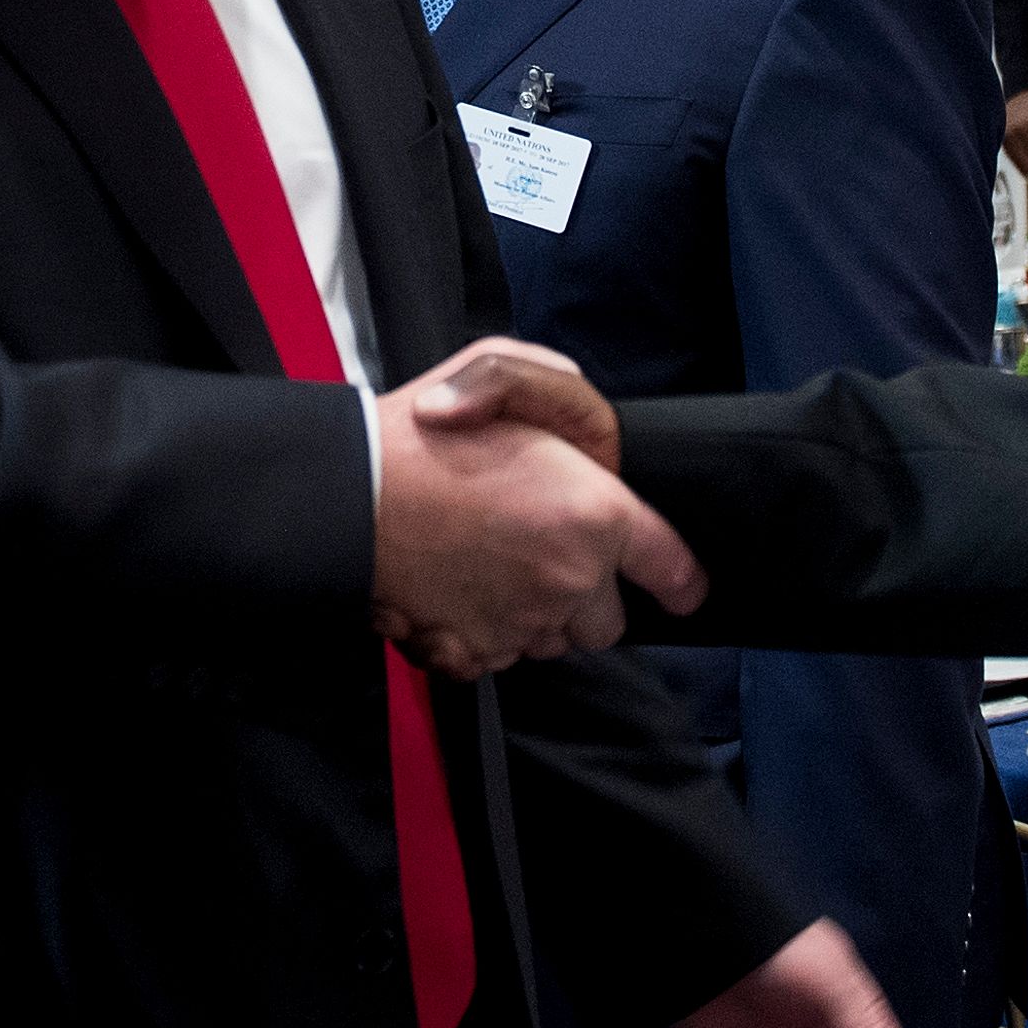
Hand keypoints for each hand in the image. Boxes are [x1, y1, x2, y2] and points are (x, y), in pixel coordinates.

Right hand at [371, 345, 699, 677]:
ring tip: (487, 564)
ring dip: (533, 613)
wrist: (343, 493)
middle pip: (607, 621)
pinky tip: (455, 591)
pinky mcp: (472, 652)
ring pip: (551, 641)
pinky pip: (497, 658)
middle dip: (586, 597)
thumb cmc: (423, 434)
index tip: (684, 587)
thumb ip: (562, 393)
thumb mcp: (503, 369)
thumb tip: (583, 433)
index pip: (670, 568)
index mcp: (595, 514)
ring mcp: (521, 623)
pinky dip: (482, 635)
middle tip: (542, 552)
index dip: (681, 579)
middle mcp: (569, 579)